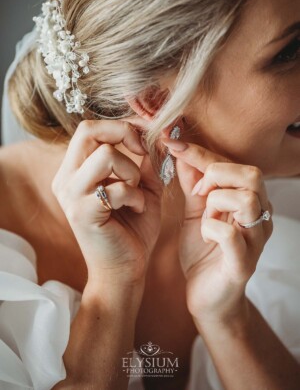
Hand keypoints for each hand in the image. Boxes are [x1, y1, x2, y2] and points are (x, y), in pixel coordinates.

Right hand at [52, 120, 162, 284]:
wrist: (124, 269)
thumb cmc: (133, 227)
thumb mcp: (141, 185)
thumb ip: (145, 158)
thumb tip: (158, 130)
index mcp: (75, 169)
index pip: (89, 128)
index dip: (121, 125)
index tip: (144, 141)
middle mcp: (66, 178)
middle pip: (88, 130)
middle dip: (124, 134)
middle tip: (142, 153)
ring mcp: (71, 195)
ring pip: (106, 155)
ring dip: (132, 172)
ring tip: (136, 192)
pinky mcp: (82, 213)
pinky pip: (117, 188)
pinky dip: (135, 196)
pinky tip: (136, 209)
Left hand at [161, 138, 272, 325]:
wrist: (206, 297)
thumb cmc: (204, 252)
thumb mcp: (196, 211)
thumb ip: (193, 183)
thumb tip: (181, 151)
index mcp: (249, 201)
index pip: (233, 164)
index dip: (201, 152)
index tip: (172, 142)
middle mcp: (259, 218)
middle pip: (252, 175)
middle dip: (217, 174)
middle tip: (199, 192)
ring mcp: (254, 241)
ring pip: (247, 200)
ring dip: (216, 202)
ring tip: (205, 216)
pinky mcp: (242, 265)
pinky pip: (231, 236)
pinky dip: (212, 229)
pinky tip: (205, 235)